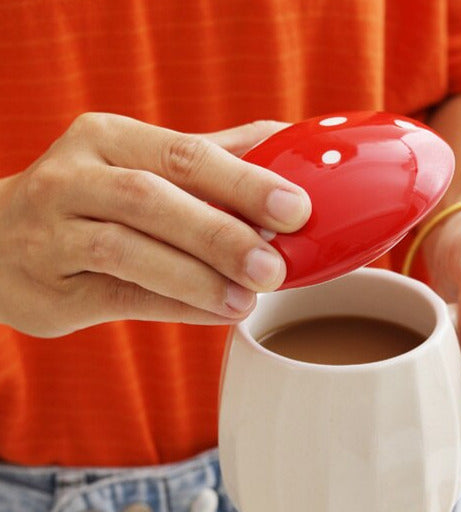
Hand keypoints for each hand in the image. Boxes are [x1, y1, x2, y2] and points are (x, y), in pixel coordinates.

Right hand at [0, 114, 310, 336]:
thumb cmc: (93, 199)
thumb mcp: (141, 163)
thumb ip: (211, 157)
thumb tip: (290, 144)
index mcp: (108, 139)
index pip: (183, 154)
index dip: (243, 182)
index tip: (296, 209)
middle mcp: (73, 177)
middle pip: (153, 199)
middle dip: (220, 234)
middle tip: (275, 267)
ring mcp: (54, 232)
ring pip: (128, 250)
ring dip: (197, 277)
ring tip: (248, 299)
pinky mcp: (54, 287)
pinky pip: (120, 296)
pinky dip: (175, 306)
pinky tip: (217, 314)